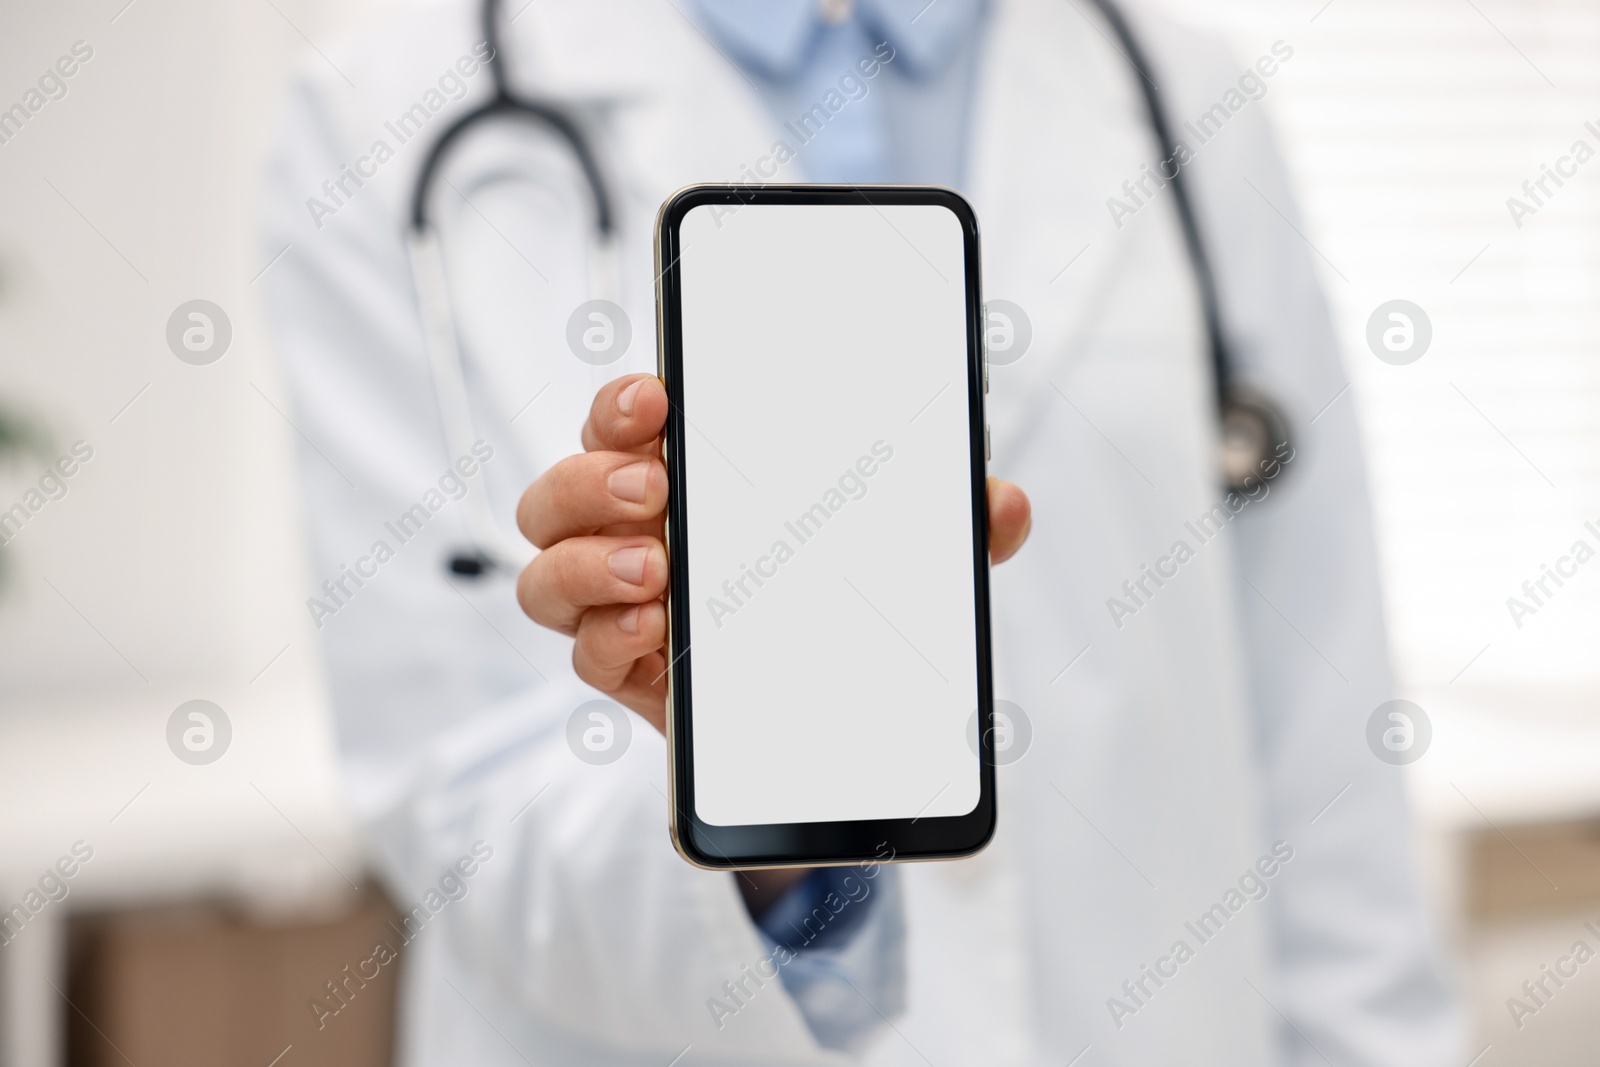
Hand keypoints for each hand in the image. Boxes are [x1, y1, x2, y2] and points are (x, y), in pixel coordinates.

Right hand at [515, 373, 1031, 735]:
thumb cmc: (832, 595)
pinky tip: (655, 628)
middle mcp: (631, 533)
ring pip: (547, 571)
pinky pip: (584, 652)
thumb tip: (1004, 506)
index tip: (659, 400)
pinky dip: (609, 638)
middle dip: (594, 480)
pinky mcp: (628, 671)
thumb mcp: (899, 552)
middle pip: (561, 489)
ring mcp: (619, 604)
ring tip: (659, 570)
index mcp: (684, 475)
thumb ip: (948, 524)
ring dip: (589, 563)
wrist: (821, 709)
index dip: (624, 402)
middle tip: (658, 491)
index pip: (624, 420)